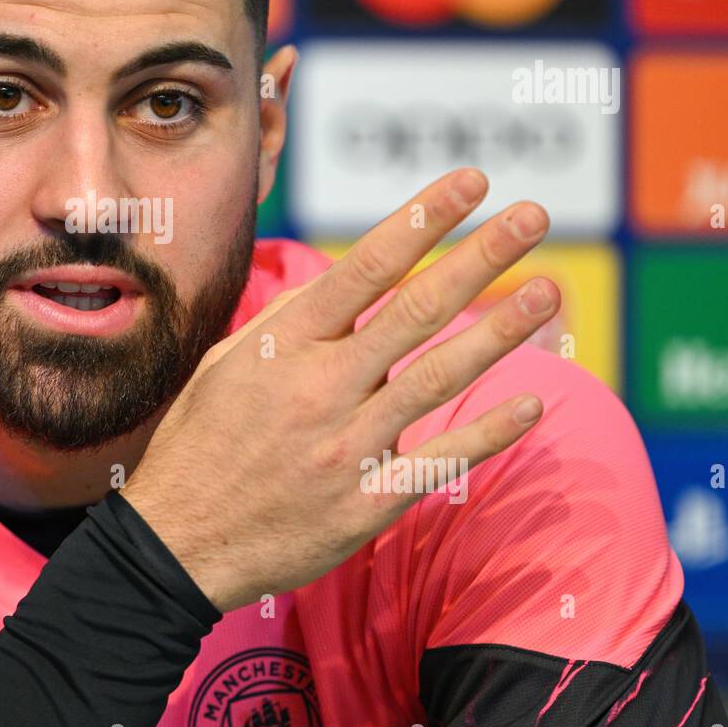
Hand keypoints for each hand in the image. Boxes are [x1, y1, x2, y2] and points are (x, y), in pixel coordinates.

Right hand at [121, 167, 560, 612]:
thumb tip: (342, 282)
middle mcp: (320, 387)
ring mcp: (347, 446)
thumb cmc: (199, 444)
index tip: (470, 183)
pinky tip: (531, 403)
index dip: (424, 219)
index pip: (366, 266)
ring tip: (548, 292)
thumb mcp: (223, 366)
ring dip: (499, 331)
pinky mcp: (365, 503)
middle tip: (532, 216)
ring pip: (439, 377)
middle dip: (480, 257)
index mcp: (284, 346)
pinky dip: (488, 432)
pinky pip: (439, 462)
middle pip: (416, 310)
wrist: (179, 542)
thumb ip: (286, 324)